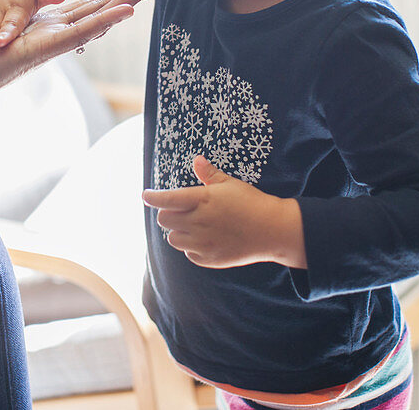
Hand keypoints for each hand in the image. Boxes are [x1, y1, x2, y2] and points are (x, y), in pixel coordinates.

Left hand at [0, 0, 166, 127]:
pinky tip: (126, 12)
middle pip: (100, 10)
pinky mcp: (44, 50)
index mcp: (46, 29)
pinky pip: (79, 33)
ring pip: (97, 19)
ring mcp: (52, 44)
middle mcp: (55, 36)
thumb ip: (3, 20)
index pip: (87, 7)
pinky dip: (104, 22)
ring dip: (126, 3)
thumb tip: (3, 17)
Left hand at [141, 155, 306, 268]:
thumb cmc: (252, 202)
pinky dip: (191, 246)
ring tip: (193, 225)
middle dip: (168, 213)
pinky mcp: (209, 259)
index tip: (146, 195)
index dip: (152, 197)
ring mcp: (203, 242)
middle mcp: (198, 222)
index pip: (166, 200)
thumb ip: (210, 175)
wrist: (272, 231)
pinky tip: (205, 238)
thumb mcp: (231, 184)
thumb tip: (197, 160)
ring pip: (173, 238)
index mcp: (202, 200)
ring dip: (177, 231)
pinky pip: (188, 253)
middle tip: (179, 210)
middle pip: (164, 219)